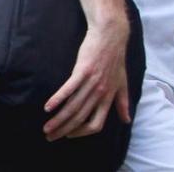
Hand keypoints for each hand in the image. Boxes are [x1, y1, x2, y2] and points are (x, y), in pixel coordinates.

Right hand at [43, 24, 130, 140]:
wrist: (110, 35)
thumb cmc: (115, 59)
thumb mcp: (122, 83)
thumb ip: (123, 103)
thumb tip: (127, 120)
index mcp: (108, 97)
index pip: (96, 124)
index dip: (81, 133)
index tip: (68, 135)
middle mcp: (100, 93)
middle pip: (80, 118)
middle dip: (64, 130)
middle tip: (50, 137)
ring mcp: (92, 82)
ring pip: (73, 106)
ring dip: (58, 119)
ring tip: (46, 128)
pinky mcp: (83, 70)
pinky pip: (69, 89)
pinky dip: (57, 99)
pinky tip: (47, 108)